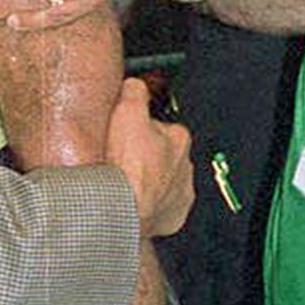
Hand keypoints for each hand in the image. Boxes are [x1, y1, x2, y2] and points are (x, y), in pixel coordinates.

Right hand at [104, 76, 193, 237]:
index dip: (141, 126)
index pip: (162, 124)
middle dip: (147, 154)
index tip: (127, 132)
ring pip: (164, 181)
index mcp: (179, 139)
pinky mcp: (172, 220)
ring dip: (149, 180)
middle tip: (123, 158)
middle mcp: (185, 167)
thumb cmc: (124, 167)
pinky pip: (162, 208)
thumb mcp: (125, 111)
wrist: (118, 212)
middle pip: (164, 153)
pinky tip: (132, 200)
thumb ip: (135, 90)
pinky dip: (150, 205)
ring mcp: (180, 195)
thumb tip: (135, 85)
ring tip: (125, 181)